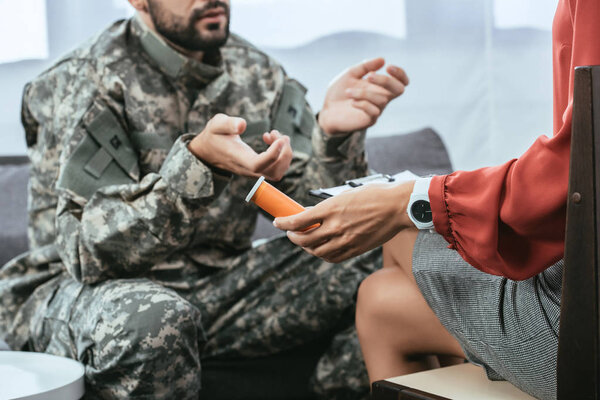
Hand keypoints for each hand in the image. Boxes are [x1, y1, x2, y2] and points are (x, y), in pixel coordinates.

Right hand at [188, 114, 292, 180]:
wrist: (208, 151)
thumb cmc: (213, 136)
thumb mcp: (216, 124)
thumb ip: (228, 123)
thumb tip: (243, 125)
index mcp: (237, 158)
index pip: (258, 164)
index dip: (273, 154)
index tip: (280, 139)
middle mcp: (247, 169)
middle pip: (274, 172)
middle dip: (283, 153)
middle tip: (277, 134)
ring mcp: (254, 171)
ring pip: (278, 172)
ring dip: (284, 153)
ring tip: (275, 135)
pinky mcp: (259, 169)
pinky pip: (276, 168)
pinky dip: (280, 154)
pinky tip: (270, 139)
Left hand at [273, 181, 415, 262]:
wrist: (398, 207)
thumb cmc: (374, 196)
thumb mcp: (345, 195)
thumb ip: (327, 208)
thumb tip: (310, 214)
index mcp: (331, 209)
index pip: (298, 221)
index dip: (283, 223)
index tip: (277, 222)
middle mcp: (335, 227)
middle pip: (304, 239)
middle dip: (292, 237)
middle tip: (289, 233)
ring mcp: (345, 240)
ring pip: (316, 251)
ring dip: (306, 248)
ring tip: (303, 241)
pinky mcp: (355, 249)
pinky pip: (332, 257)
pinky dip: (322, 255)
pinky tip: (320, 249)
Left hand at [318, 58, 408, 134]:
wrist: (327, 111)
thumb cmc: (339, 92)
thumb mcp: (350, 74)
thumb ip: (365, 66)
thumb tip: (382, 59)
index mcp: (380, 86)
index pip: (401, 81)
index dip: (400, 74)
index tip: (388, 67)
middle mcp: (382, 98)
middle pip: (399, 90)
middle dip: (385, 81)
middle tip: (369, 76)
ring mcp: (377, 110)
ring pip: (381, 100)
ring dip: (363, 93)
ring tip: (348, 92)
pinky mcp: (369, 121)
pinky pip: (374, 111)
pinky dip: (362, 104)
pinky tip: (352, 102)